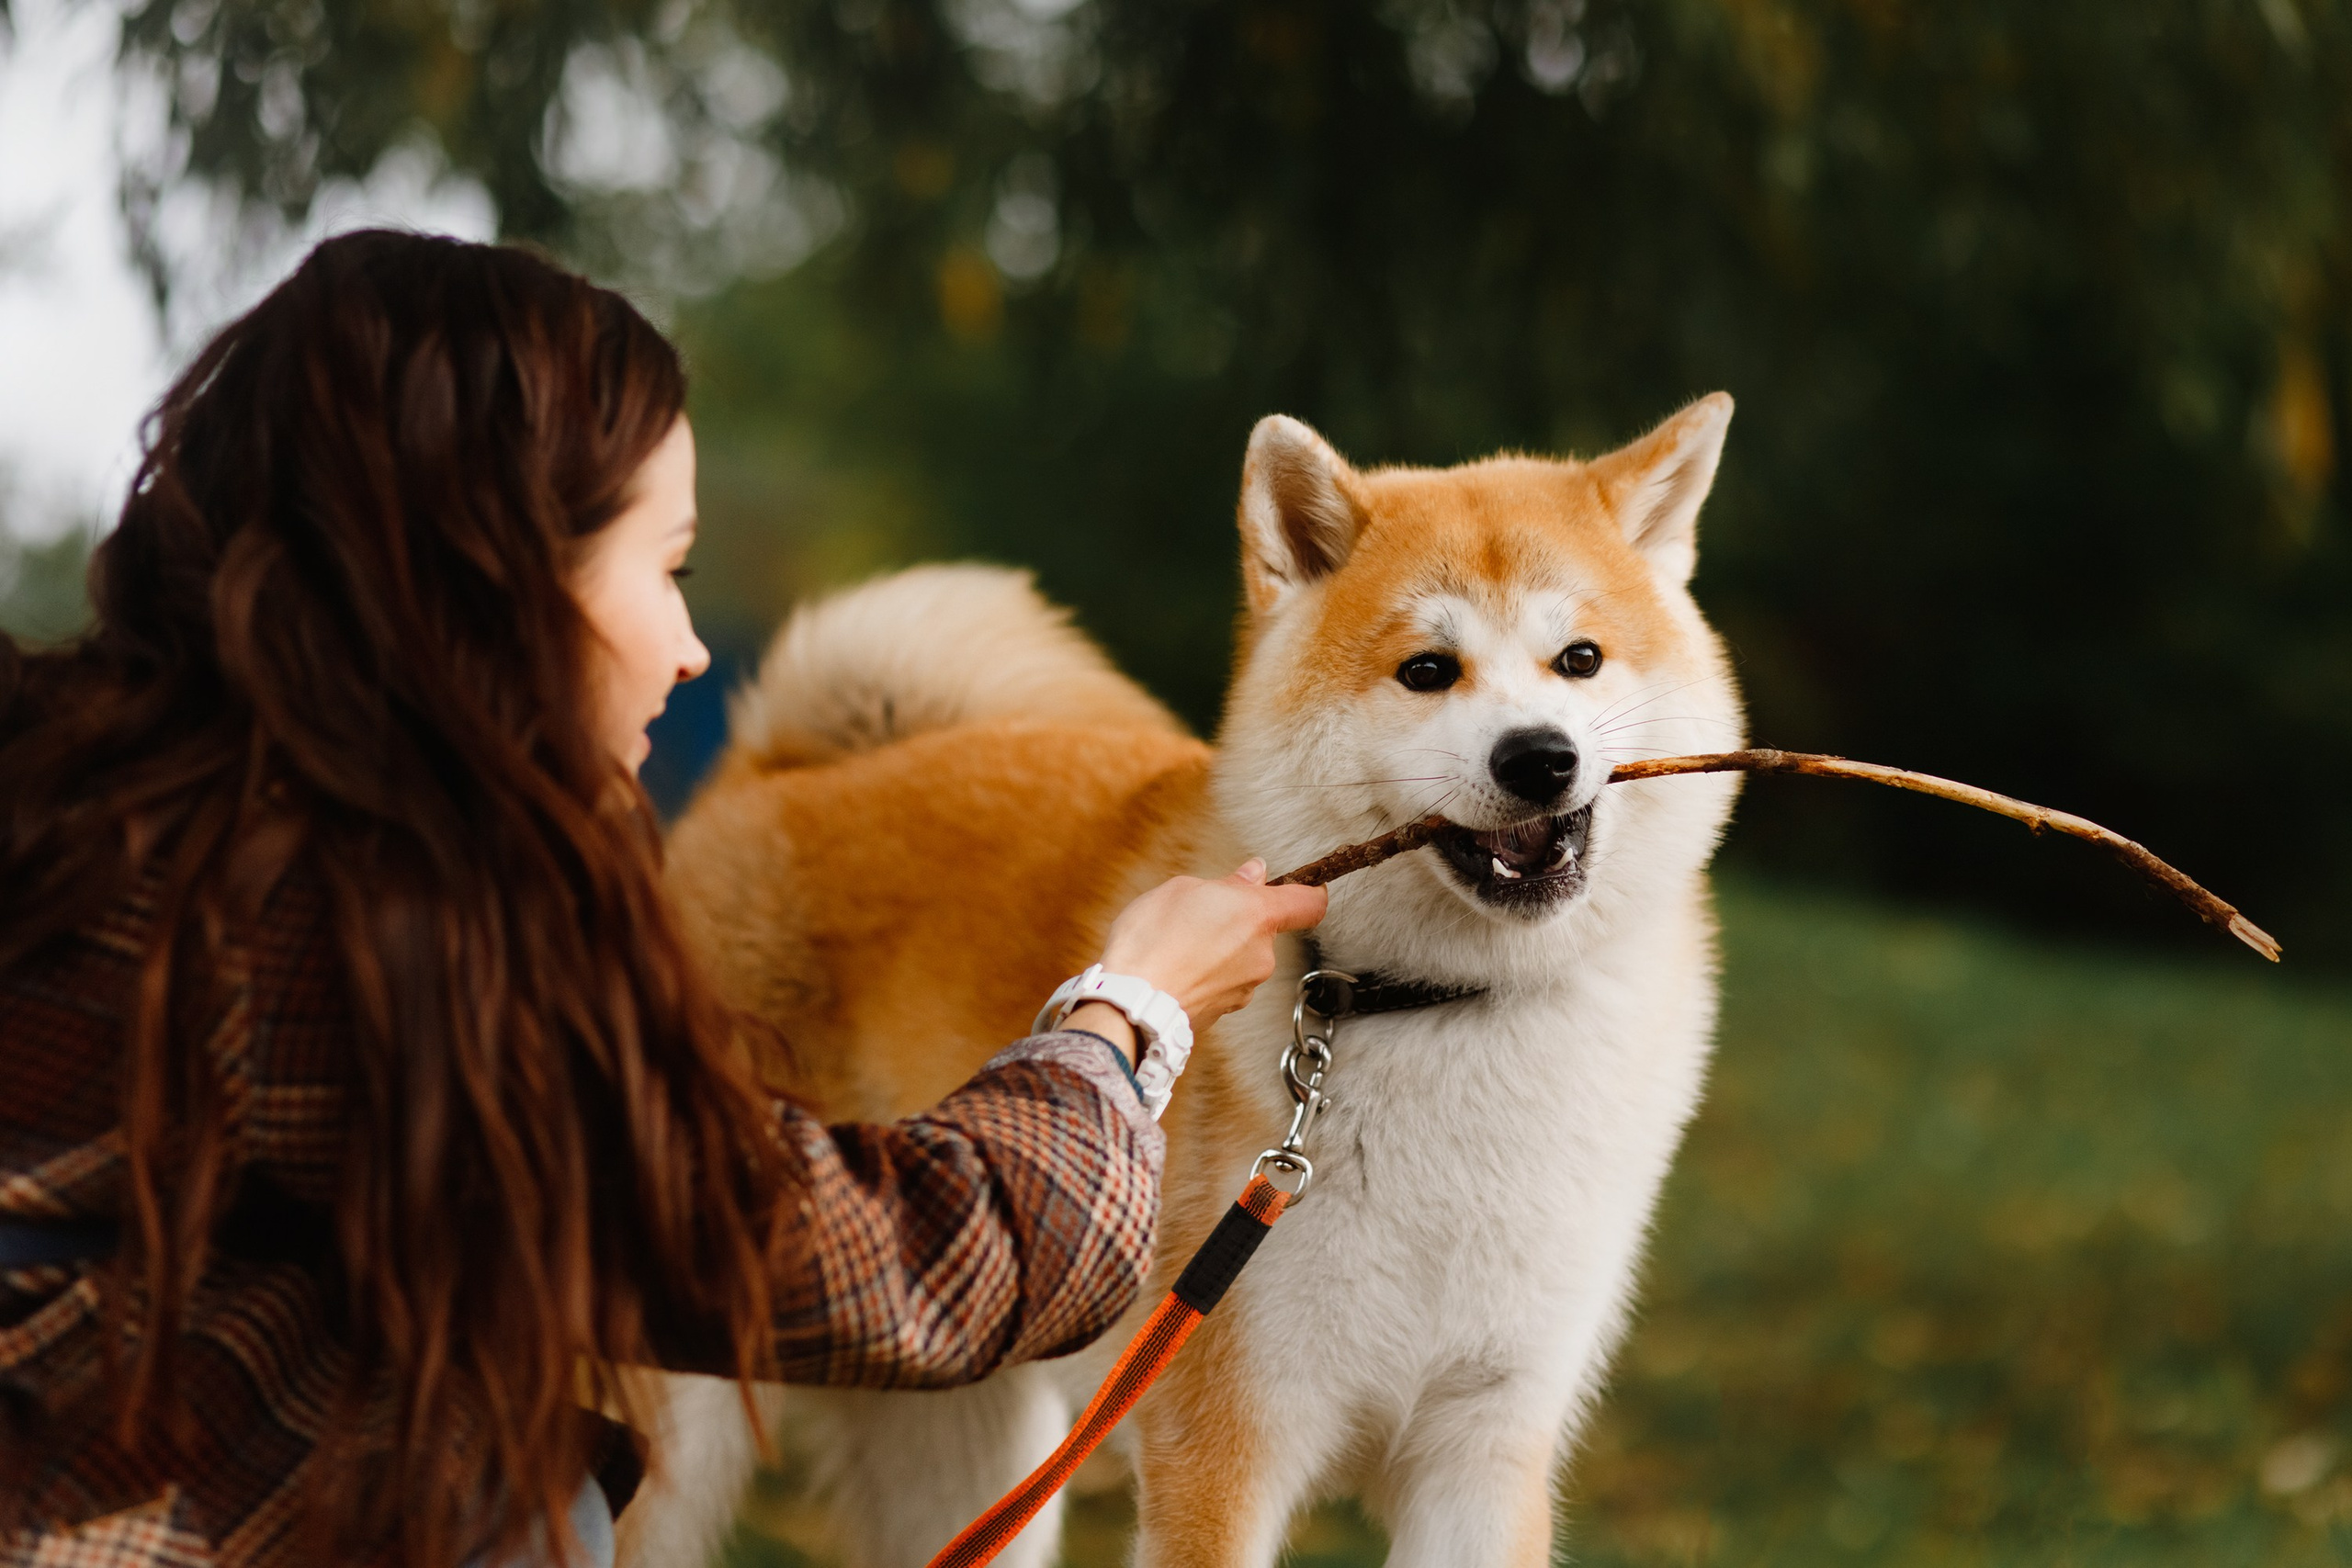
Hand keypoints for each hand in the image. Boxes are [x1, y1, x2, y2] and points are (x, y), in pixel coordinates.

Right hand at [1095, 860, 1327, 1035]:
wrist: (1131, 1003)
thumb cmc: (1152, 942)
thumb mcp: (1182, 890)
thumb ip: (1227, 883)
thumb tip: (1252, 876)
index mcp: (1258, 916)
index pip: (1309, 903)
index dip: (1310, 892)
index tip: (1304, 887)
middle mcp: (1262, 955)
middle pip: (1264, 931)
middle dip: (1237, 922)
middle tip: (1199, 915)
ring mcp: (1246, 987)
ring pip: (1242, 958)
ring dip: (1220, 950)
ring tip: (1179, 946)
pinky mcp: (1226, 1011)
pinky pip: (1224, 983)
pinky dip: (1207, 975)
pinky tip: (1177, 969)